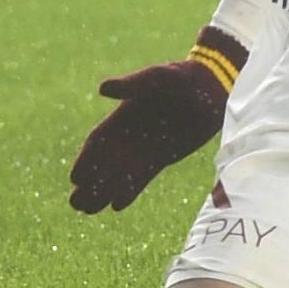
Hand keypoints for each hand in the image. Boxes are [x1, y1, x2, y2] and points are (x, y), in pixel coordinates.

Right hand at [68, 26, 244, 212]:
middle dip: (87, 184)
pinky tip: (116, 206)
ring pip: (118, 175)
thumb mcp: (158, 77)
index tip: (75, 178)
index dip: (84, 160)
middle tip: (76, 203)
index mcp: (121, 117)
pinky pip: (141, 178)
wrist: (213, 88)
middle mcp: (128, 136)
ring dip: (102, 192)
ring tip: (87, 210)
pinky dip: (129, 192)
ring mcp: (144, 148)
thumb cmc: (184, 77)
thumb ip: (132, 84)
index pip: (97, 143)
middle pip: (101, 164)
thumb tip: (102, 88)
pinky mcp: (161, 158)